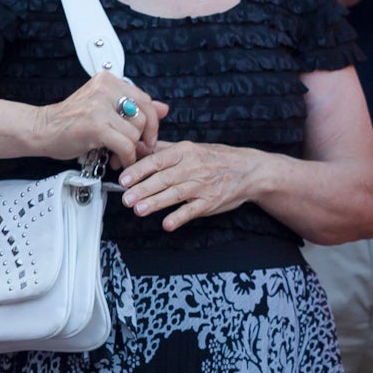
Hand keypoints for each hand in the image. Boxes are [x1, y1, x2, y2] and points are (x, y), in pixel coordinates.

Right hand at [38, 70, 165, 168]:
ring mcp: (99, 106)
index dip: (152, 122)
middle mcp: (105, 89)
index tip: (148, 136)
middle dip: (142, 139)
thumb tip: (164, 108)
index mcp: (108, 81)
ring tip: (120, 156)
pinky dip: (126, 157)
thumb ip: (134, 107)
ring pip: (135, 133)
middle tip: (135, 149)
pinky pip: (125, 145)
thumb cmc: (70, 122)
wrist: (41, 130)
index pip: (145, 99)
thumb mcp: (104, 108)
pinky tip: (118, 160)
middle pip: (143, 117)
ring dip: (131, 150)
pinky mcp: (96, 125)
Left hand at [117, 139, 265, 230]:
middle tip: (126, 198)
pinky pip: (193, 210)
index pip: (157, 160)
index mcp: (185, 152)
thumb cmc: (216, 158)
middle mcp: (193, 167)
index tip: (124, 179)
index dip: (139, 170)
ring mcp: (202, 185)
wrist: (248, 170)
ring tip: (139, 210)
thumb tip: (136, 149)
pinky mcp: (210, 201)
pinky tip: (167, 223)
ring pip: (176, 194)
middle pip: (163, 178)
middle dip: (143, 189)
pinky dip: (180, 217)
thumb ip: (162, 150)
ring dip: (156, 202)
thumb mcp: (190, 148)